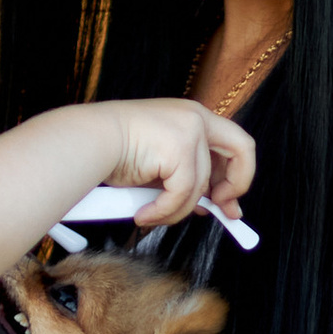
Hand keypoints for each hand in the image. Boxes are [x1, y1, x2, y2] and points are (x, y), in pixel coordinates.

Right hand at [107, 100, 257, 228]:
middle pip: (242, 149)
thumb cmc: (116, 152)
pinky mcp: (180, 148)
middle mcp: (196, 117)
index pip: (232, 144)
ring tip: (153, 216)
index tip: (227, 203)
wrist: (89, 141)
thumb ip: (186, 180)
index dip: (235, 176)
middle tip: (224, 210)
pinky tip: (144, 215)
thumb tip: (211, 207)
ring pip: (199, 186)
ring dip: (177, 211)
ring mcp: (190, 130)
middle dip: (237, 185)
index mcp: (193, 117)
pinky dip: (163, 212)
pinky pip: (181, 195)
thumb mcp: (161, 167)